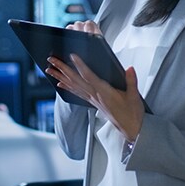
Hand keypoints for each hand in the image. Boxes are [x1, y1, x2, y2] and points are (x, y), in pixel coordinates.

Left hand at [46, 21, 144, 141]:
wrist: (131, 129)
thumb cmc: (132, 113)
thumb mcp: (134, 96)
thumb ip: (132, 81)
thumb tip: (130, 69)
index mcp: (104, 92)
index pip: (89, 76)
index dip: (80, 66)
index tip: (72, 56)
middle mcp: (95, 95)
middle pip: (75, 79)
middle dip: (62, 68)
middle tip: (51, 59)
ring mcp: (92, 99)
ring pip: (72, 85)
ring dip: (60, 76)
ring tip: (49, 69)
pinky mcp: (92, 102)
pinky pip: (76, 93)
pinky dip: (67, 87)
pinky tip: (59, 83)